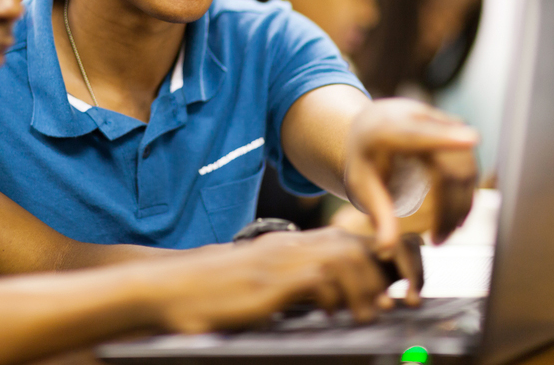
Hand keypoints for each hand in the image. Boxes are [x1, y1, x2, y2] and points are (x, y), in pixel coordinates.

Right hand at [145, 228, 387, 333]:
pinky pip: (319, 279)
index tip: (383, 287)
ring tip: (366, 314)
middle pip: (351, 244)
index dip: (369, 260)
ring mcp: (277, 261)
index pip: (342, 239)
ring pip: (343, 258)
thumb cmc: (210, 293)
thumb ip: (288, 284)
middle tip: (385, 304)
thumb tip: (320, 298)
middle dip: (376, 274)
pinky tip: (332, 315)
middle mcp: (285, 246)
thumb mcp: (258, 283)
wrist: (168, 288)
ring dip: (363, 288)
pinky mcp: (269, 281)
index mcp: (285, 245)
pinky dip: (336, 297)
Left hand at [344, 98, 478, 254]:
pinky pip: (469, 163)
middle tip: (439, 240)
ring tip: (444, 234)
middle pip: (449, 162)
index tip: (471, 138)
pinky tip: (454, 217)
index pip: (417, 133)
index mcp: (387, 128)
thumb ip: (378, 216)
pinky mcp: (456, 129)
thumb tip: (386, 251)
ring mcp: (440, 121)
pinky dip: (465, 193)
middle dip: (450, 205)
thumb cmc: (365, 159)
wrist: (373, 127)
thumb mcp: (362, 187)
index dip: (444, 137)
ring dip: (461, 203)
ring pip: (465, 165)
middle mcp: (418, 117)